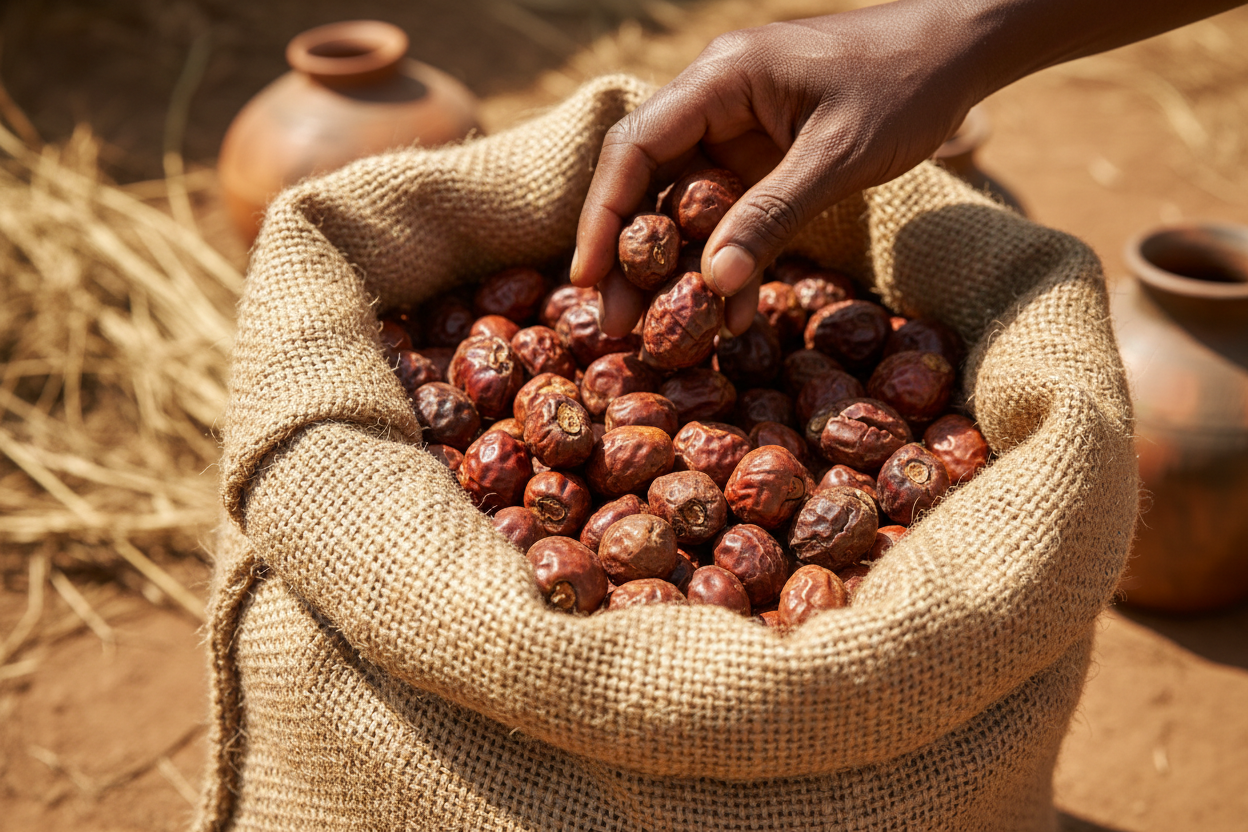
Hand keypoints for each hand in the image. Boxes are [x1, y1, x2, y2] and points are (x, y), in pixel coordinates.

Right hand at [570, 1, 985, 335]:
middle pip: (647, 181)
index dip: (602, 216)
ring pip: (685, 203)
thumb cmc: (904, 85)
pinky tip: (732, 308)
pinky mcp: (765, 154)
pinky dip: (731, 256)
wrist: (959, 50)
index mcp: (720, 80)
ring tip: (666, 333)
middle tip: (615, 324)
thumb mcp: (838, 157)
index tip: (587, 279)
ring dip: (677, 266)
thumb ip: (772, 216)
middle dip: (630, 255)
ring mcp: (739, 128)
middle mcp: (714, 100)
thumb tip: (714, 284)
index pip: (634, 149)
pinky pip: (731, 210)